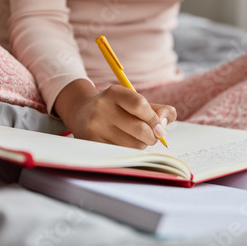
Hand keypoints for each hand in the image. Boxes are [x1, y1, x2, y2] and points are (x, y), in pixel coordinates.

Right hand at [54, 80, 176, 148]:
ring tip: (138, 139)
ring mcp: (94, 127)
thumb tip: (165, 124)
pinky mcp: (92, 143)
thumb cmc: (118, 108)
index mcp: (114, 93)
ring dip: (142, 145)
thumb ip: (159, 110)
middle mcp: (101, 108)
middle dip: (153, 136)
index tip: (160, 127)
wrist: (81, 113)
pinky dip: (130, 151)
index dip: (154, 118)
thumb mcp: (136, 101)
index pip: (140, 105)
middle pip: (139, 129)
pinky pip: (122, 153)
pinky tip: (125, 144)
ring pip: (132, 144)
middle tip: (153, 136)